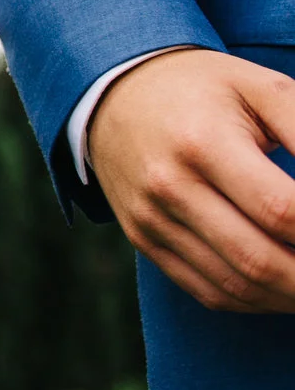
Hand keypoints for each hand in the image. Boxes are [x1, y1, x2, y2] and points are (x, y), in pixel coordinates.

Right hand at [89, 48, 294, 313]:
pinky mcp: (144, 240)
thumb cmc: (204, 88)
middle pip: (259, 260)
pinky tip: (286, 288)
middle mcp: (168, 186)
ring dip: (292, 297)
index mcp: (201, 141)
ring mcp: (151, 219)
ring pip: (236, 286)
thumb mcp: (261, 88)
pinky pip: (208, 291)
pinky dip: (258, 301)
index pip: (281, 210)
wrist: (113, 92)